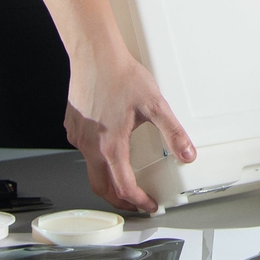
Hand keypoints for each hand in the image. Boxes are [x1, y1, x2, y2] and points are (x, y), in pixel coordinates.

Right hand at [63, 45, 195, 212]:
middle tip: (135, 203)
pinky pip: (83, 151)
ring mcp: (78, 136)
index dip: (138, 201)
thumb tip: (187, 153)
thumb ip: (172, 131)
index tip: (148, 205)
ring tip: (123, 181)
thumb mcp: (154, 104)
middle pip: (102, 187)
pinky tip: (108, 150)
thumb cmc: (120, 75)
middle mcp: (90, 145)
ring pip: (90, 170)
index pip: (123, 187)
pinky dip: (96, 160)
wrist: (94, 54)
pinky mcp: (73, 125)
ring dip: (107, 181)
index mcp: (111, 145)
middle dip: (119, 200)